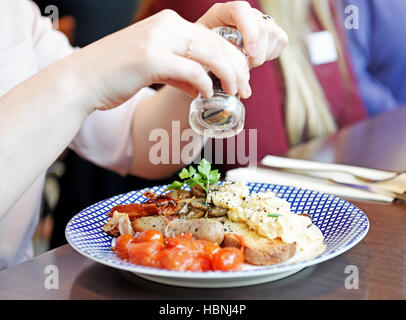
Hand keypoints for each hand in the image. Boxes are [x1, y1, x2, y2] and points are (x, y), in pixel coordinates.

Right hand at [71, 1, 287, 112]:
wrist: (82, 80)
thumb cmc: (117, 76)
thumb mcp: (154, 67)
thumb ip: (180, 72)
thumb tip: (202, 85)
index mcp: (169, 24)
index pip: (213, 37)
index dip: (234, 57)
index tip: (243, 78)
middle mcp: (167, 26)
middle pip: (217, 44)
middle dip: (239, 68)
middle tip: (247, 90)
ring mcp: (158, 40)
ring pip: (210, 54)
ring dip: (229, 75)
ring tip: (237, 93)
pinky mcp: (150, 59)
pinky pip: (191, 70)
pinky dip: (205, 84)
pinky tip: (207, 95)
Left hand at [197, 1, 288, 67]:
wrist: (213, 58)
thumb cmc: (204, 56)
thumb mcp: (203, 54)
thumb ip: (212, 54)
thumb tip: (227, 67)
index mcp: (221, 13)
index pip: (241, 10)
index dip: (249, 31)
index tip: (250, 54)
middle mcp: (243, 13)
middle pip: (261, 25)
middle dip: (257, 52)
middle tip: (245, 66)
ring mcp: (258, 20)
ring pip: (273, 34)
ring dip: (262, 56)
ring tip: (248, 63)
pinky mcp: (271, 30)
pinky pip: (281, 40)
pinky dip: (271, 54)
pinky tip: (256, 59)